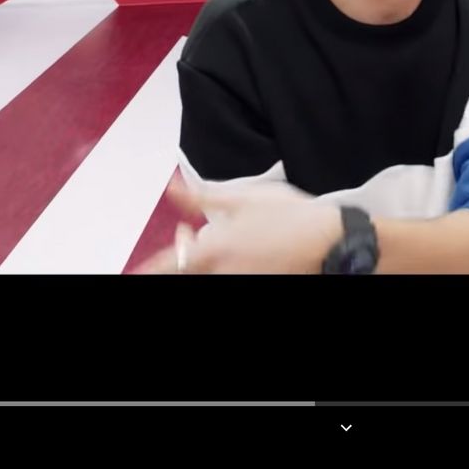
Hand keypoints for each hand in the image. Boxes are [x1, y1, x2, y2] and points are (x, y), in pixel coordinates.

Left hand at [131, 175, 342, 273]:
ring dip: (205, 260)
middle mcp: (225, 272)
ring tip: (220, 239)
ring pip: (210, 273)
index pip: (172, 262)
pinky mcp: (259, 281)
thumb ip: (200, 196)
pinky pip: (232, 275)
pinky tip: (245, 249)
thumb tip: (171, 187)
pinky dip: (227, 265)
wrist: (332, 243)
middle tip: (187, 233)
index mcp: (216, 249)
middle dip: (183, 254)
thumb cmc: (293, 218)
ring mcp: (243, 280)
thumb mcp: (243, 197)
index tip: (136, 270)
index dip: (150, 267)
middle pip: (189, 270)